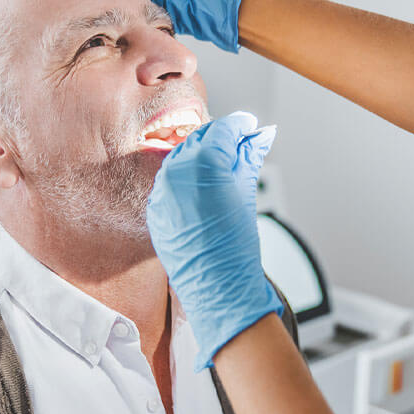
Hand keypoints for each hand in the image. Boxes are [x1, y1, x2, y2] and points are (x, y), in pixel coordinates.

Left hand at [146, 112, 281, 369]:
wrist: (218, 287)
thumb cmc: (235, 246)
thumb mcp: (246, 193)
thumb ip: (249, 158)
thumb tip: (258, 136)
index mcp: (201, 166)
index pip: (220, 132)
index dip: (238, 127)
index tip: (248, 126)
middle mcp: (174, 175)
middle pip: (198, 141)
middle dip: (219, 140)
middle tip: (240, 143)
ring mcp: (161, 193)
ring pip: (180, 160)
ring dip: (200, 157)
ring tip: (223, 167)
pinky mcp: (155, 210)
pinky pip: (169, 183)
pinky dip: (185, 179)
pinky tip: (203, 188)